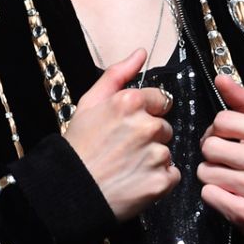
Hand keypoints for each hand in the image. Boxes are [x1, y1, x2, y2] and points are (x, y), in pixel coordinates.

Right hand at [64, 48, 179, 221]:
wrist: (72, 190)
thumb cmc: (79, 145)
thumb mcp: (90, 101)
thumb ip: (118, 73)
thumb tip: (141, 53)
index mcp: (130, 102)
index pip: (160, 100)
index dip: (145, 112)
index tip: (128, 125)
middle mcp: (147, 126)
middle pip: (164, 126)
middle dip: (149, 135)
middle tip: (124, 148)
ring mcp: (156, 155)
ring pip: (167, 151)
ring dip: (153, 158)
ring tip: (127, 166)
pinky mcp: (162, 181)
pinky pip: (171, 175)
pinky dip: (158, 179)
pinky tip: (136, 180)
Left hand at [198, 74, 243, 243]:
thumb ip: (242, 102)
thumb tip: (220, 78)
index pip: (222, 120)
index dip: (219, 129)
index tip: (229, 137)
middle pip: (210, 146)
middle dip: (212, 152)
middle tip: (227, 159)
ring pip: (205, 171)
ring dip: (211, 174)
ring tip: (229, 177)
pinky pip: (208, 193)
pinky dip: (213, 194)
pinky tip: (230, 194)